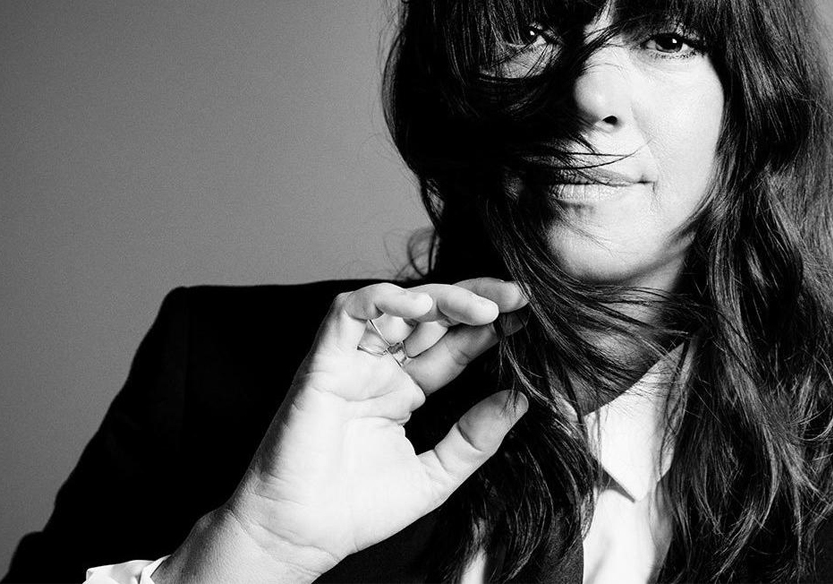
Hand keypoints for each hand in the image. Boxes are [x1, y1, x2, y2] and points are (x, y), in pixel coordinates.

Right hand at [155, 279, 528, 583]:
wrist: (301, 535)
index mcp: (408, 390)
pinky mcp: (323, 361)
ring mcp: (353, 361)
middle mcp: (382, 368)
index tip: (532, 320)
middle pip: (434, 316)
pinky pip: (348, 311)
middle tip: (520, 298)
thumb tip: (522, 399)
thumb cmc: (358, 510)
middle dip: (477, 301)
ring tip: (484, 308)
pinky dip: (384, 299)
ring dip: (442, 297)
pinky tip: (420, 305)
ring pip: (398, 304)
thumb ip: (476, 438)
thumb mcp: (437, 475)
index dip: (492, 329)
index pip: (456, 345)